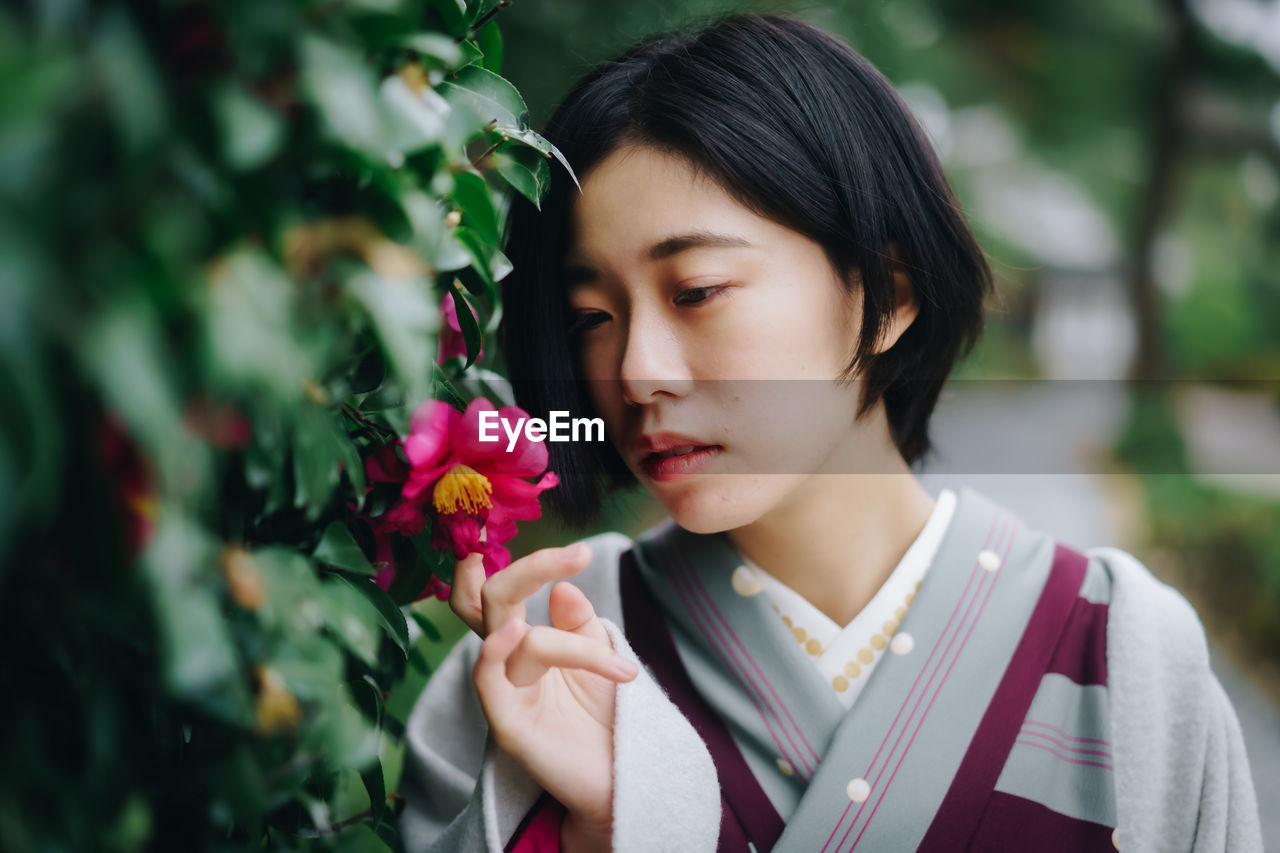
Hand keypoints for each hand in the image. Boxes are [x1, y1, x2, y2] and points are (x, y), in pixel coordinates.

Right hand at [449, 544, 636, 835]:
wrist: (620, 777)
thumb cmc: (606, 716)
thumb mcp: (599, 655)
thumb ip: (578, 620)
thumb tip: (563, 587)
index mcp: (522, 640)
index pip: (498, 589)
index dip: (514, 561)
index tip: (577, 550)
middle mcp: (505, 660)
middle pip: (491, 598)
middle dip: (531, 568)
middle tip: (580, 555)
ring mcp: (502, 690)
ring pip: (512, 634)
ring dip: (573, 644)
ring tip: (620, 666)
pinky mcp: (505, 724)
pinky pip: (486, 679)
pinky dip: (497, 650)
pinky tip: (519, 633)